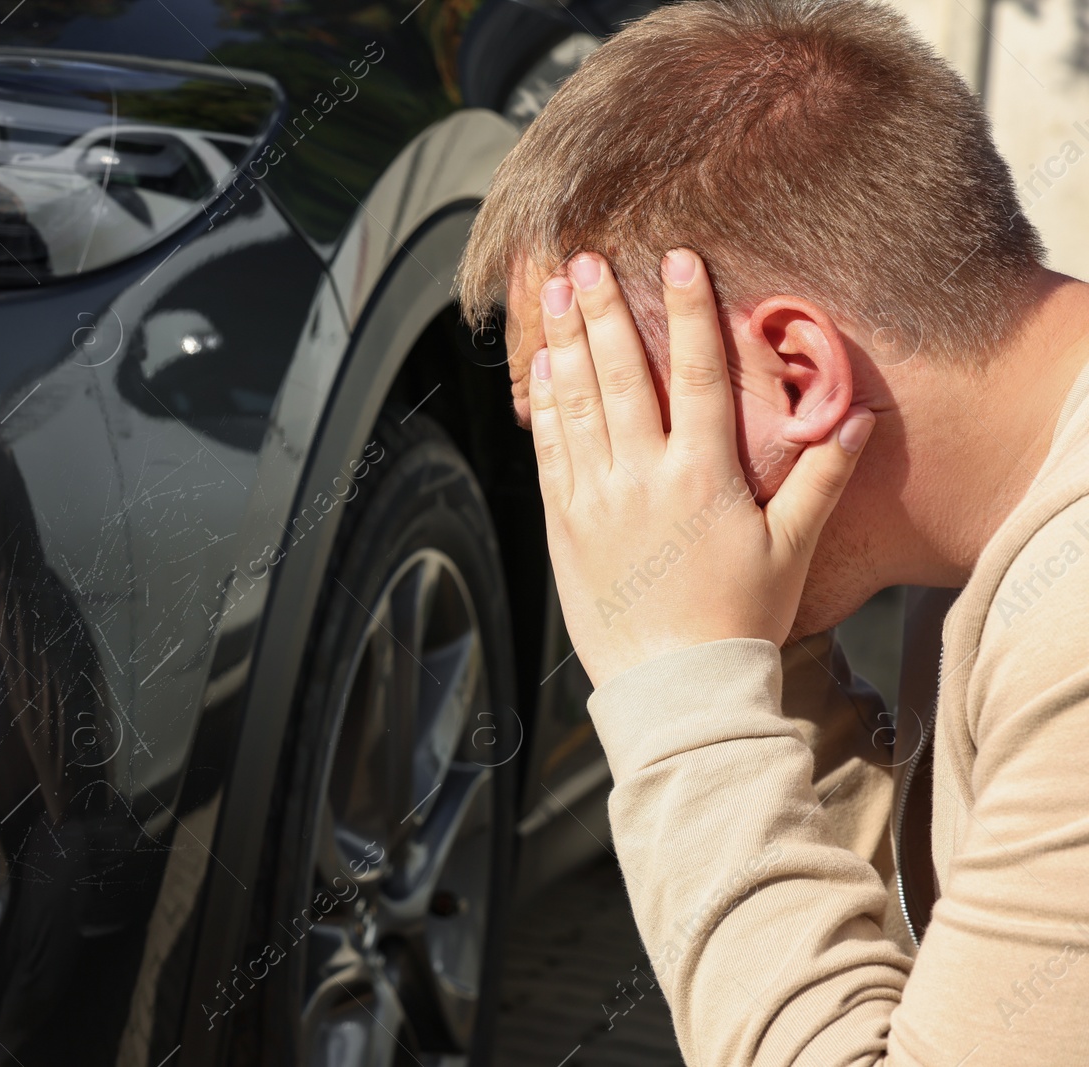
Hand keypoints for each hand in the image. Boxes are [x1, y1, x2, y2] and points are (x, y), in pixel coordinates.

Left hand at [529, 249, 874, 687]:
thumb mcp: (791, 550)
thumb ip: (821, 481)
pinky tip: (543, 371)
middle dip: (603, 310)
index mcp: (703, 475)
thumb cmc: (739, 620)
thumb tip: (852, 419)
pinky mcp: (566, 525)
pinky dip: (546, 406)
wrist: (675, 687)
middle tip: (585, 259)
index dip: (690, 312)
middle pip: (621, 375)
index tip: (681, 260)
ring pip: (576, 404)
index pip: (699, 375)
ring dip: (563, 343)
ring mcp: (597, 499)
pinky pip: (551, 452)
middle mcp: (643, 477)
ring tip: (549, 292)